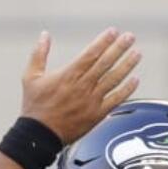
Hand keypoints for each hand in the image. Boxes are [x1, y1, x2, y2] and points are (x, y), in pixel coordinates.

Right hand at [21, 29, 140, 144]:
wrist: (39, 136)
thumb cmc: (34, 107)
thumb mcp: (30, 77)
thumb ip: (39, 54)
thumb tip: (44, 36)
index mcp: (68, 75)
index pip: (91, 54)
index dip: (104, 41)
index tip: (113, 32)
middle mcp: (82, 86)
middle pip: (105, 63)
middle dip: (119, 48)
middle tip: (130, 38)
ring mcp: (91, 101)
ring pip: (113, 79)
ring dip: (127, 65)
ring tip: (137, 54)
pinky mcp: (96, 115)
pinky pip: (116, 100)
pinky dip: (126, 90)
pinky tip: (135, 80)